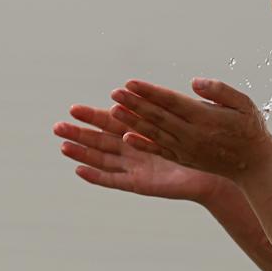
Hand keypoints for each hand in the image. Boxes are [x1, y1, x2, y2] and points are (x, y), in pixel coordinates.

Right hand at [54, 104, 227, 203]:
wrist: (215, 171)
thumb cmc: (202, 145)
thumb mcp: (183, 121)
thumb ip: (167, 106)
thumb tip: (162, 86)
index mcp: (144, 132)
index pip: (113, 122)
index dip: (93, 117)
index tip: (73, 109)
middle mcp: (136, 150)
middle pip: (101, 140)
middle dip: (79, 133)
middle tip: (57, 126)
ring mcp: (136, 168)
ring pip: (103, 160)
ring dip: (82, 153)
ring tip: (63, 145)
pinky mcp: (140, 184)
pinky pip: (115, 180)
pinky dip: (97, 176)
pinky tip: (80, 170)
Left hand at [108, 78, 271, 180]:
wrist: (253, 164)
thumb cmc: (250, 128)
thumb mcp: (244, 103)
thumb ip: (220, 90)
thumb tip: (194, 83)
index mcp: (205, 117)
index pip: (171, 101)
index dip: (149, 92)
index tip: (130, 82)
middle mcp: (192, 134)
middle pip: (158, 116)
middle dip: (134, 104)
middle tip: (114, 92)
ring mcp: (186, 148)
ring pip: (154, 133)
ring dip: (132, 121)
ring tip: (113, 110)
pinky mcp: (184, 159)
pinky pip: (159, 150)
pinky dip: (142, 144)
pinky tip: (126, 137)